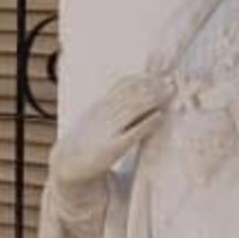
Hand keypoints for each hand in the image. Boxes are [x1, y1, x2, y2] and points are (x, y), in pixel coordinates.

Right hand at [51, 73, 173, 186]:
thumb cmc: (84, 142)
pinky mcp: (114, 147)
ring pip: (134, 108)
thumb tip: (124, 92)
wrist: (67, 164)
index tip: (158, 73)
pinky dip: (148, 123)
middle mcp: (104, 114)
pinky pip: (134, 132)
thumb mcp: (92, 117)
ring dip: (154, 99)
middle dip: (152, 86)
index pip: (122, 86)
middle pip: (131, 94)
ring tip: (170, 92)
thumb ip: (107, 105)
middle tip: (170, 80)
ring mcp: (109, 130)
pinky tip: (160, 117)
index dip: (141, 78)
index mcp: (100, 106)